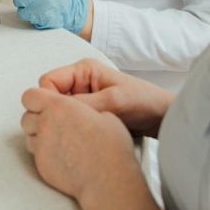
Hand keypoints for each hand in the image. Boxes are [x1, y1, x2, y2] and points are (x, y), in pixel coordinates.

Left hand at [20, 87, 136, 204]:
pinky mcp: (42, 166)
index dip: (37, 98)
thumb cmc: (109, 147)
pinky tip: (62, 155)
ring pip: (29, 136)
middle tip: (53, 121)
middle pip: (26, 116)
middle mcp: (45, 125)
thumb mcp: (104, 113)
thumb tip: (83, 112)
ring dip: (38, 135)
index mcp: (59, 106)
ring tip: (58, 139)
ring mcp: (42, 147)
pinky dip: (44, 153)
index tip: (48, 102)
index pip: (30, 95)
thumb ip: (84, 108)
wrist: (107, 180)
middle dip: (36, 117)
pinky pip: (36, 155)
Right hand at [38, 58, 174, 137]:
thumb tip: (56, 110)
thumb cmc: (142, 101)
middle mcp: (79, 82)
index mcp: (83, 70)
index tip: (55, 118)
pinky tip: (80, 139)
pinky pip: (69, 121)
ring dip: (64, 122)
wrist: (161, 118)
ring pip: (59, 111)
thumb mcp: (113, 101)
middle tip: (65, 130)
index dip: (48, 99)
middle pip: (50, 97)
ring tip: (76, 135)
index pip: (48, 81)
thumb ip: (84, 104)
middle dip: (55, 112)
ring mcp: (82, 98)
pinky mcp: (87, 114)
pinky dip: (71, 129)